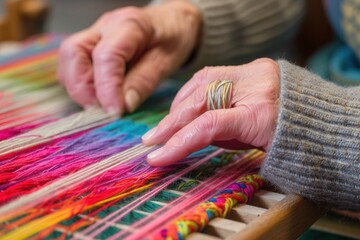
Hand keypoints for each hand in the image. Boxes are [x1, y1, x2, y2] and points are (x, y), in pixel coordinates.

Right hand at [57, 1, 200, 114]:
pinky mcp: (91, 45)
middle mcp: (105, 26)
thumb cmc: (173, 38)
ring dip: (79, 87)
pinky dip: (81, 84)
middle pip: (73, 52)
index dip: (107, 88)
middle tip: (102, 110)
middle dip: (82, 87)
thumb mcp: (167, 61)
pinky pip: (74, 65)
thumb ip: (144, 82)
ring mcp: (94, 34)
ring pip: (69, 59)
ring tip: (101, 105)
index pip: (106, 56)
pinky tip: (99, 96)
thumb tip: (123, 106)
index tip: (115, 112)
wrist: (173, 21)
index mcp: (129, 25)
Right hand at [142, 58, 280, 165]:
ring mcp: (254, 70)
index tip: (157, 157)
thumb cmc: (290, 140)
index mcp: (262, 113)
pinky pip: (212, 74)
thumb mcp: (254, 148)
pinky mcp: (252, 65)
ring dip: (179, 104)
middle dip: (171, 122)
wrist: (321, 119)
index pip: (208, 125)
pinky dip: (193, 90)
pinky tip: (183, 105)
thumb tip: (190, 135)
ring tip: (166, 125)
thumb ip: (222, 137)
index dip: (178, 142)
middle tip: (151, 140)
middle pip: (200, 99)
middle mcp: (256, 85)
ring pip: (201, 82)